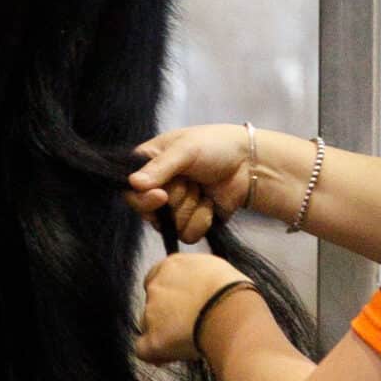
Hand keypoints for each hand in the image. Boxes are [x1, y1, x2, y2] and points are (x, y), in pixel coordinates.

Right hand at [125, 122, 256, 243]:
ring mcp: (174, 208)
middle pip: (151, 212)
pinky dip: (202, 219)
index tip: (162, 196)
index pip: (131, 192)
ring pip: (171, 226)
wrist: (249, 164)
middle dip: (178, 198)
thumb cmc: (215, 146)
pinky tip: (211, 203)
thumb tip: (134, 184)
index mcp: (148, 166)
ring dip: (192, 208)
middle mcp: (157, 189)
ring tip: (203, 189)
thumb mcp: (186, 149)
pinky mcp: (191, 222)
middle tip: (193, 180)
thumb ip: (160, 167)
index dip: (144, 199)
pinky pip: (187, 235)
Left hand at [137, 251, 250, 367]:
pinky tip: (169, 356)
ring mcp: (151, 313)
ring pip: (148, 326)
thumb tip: (202, 288)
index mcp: (172, 266)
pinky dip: (155, 354)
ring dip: (162, 333)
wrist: (234, 312)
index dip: (168, 295)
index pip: (156, 278)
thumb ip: (198, 277)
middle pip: (151, 303)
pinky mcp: (154, 339)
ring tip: (188, 341)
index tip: (179, 306)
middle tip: (188, 326)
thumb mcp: (216, 270)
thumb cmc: (235, 292)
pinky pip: (144, 350)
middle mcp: (156, 286)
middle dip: (165, 316)